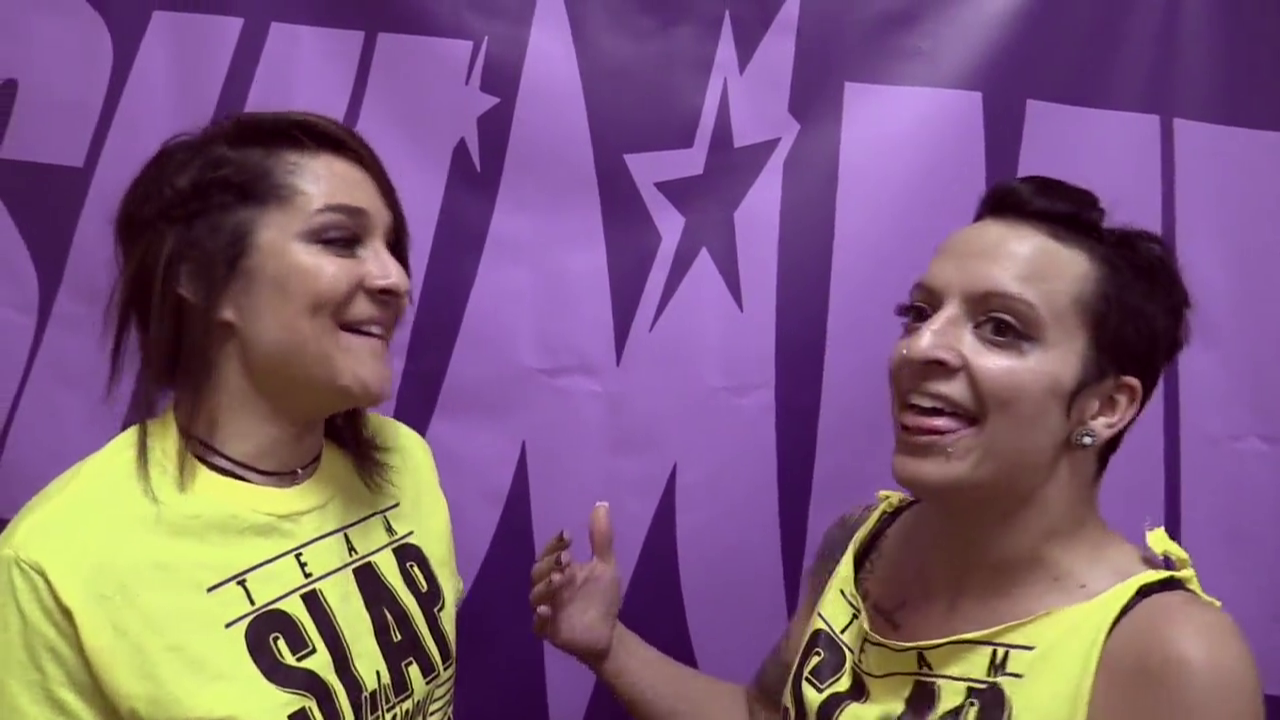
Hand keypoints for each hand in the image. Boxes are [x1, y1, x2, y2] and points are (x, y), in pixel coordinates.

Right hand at [530, 502, 621, 667]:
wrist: (608, 633)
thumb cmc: (602, 598)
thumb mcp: (605, 566)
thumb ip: (601, 538)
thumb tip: (602, 504)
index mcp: (561, 569)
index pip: (550, 552)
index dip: (555, 542)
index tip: (568, 534)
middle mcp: (549, 587)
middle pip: (537, 571)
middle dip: (548, 563)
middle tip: (565, 558)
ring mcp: (547, 608)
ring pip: (535, 595)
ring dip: (545, 586)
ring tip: (559, 579)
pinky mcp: (547, 630)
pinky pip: (537, 623)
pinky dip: (539, 617)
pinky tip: (546, 611)